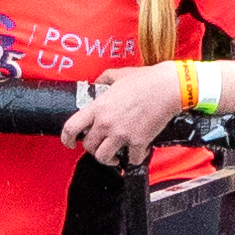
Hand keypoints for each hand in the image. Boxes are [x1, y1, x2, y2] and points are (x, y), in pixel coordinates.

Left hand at [64, 61, 196, 166]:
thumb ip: (102, 80)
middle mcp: (106, 123)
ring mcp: (122, 134)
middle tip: (100, 146)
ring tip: (114, 154)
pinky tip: (137, 150)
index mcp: (98, 107)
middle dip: (92, 148)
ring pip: (104, 158)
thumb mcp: (117, 74)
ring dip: (108, 158)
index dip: (66, 139)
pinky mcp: (139, 142)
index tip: (69, 143)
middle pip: (89, 147)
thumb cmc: (145, 79)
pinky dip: (134, 158)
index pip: (71, 127)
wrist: (168, 88)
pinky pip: (131, 159)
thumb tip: (96, 84)